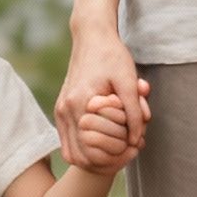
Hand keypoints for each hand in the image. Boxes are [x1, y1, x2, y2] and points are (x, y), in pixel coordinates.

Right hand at [55, 29, 145, 167]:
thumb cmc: (112, 56)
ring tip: (119, 147)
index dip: (115, 157)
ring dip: (95, 156)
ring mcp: (61, 110)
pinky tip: (108, 139)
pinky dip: (86, 147)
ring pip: (73, 153)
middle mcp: (65, 110)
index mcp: (80, 103)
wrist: (92, 36)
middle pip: (81, 158)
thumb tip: (135, 141)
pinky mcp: (62, 108)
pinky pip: (69, 141)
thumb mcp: (129, 81)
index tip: (135, 148)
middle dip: (106, 160)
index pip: (93, 151)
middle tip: (129, 150)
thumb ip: (134, 112)